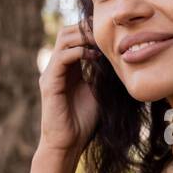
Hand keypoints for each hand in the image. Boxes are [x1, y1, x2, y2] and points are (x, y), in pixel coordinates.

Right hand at [30, 22, 100, 172]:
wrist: (69, 143)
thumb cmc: (84, 121)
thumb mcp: (99, 92)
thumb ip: (103, 75)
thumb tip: (122, 59)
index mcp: (69, 68)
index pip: (75, 37)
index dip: (91, 30)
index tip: (112, 32)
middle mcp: (57, 67)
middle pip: (67, 32)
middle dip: (87, 29)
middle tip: (107, 34)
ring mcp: (51, 73)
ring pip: (63, 40)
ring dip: (84, 37)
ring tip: (102, 43)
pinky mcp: (49, 83)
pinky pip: (61, 58)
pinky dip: (78, 52)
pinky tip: (94, 57)